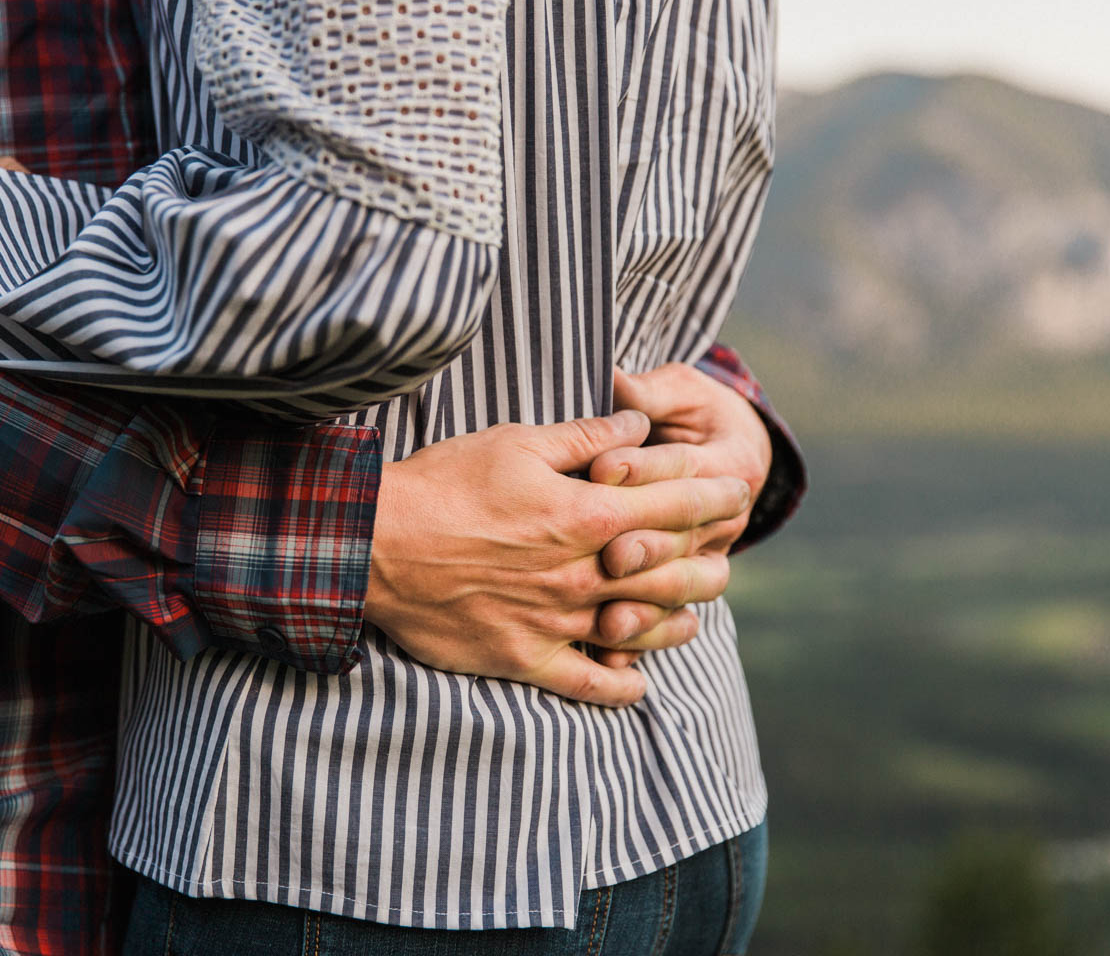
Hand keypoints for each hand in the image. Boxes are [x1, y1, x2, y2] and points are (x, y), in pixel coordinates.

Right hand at [365, 410, 750, 707]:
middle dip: (709, 564)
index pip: (676, 506)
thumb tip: (637, 424)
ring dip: (676, 624)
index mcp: (587, 514)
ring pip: (640, 630)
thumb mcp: (517, 442)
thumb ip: (586, 437)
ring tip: (693, 618)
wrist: (374, 544)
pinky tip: (635, 680)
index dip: (714, 497)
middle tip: (726, 562)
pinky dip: (619, 685)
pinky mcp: (523, 656)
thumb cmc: (444, 483)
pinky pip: (586, 682)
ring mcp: (556, 621)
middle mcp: (582, 573)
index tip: (736, 492)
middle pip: (671, 573)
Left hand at [589, 363, 772, 666]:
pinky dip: (637, 643)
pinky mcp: (676, 592)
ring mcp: (701, 561)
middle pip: (686, 541)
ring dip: (647, 606)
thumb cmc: (692, 413)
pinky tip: (606, 652)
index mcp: (728, 464)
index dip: (644, 468)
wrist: (729, 459)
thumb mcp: (680, 391)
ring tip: (610, 617)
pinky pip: (662, 626)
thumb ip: (649, 391)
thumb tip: (616, 378)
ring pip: (682, 592)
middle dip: (648, 545)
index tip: (602, 467)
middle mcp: (722, 521)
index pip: (685, 470)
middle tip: (611, 551)